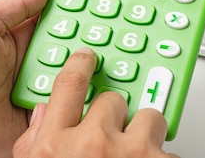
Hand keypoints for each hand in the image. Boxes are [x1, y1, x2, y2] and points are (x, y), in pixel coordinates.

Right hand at [13, 48, 179, 157]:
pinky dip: (161, 156)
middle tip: (115, 133)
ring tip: (138, 153)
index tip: (88, 57)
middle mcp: (93, 144)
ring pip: (150, 118)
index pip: (69, 84)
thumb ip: (35, 141)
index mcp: (57, 145)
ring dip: (145, 134)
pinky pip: (169, 148)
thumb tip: (43, 113)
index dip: (81, 63)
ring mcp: (131, 154)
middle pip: (113, 100)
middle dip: (116, 114)